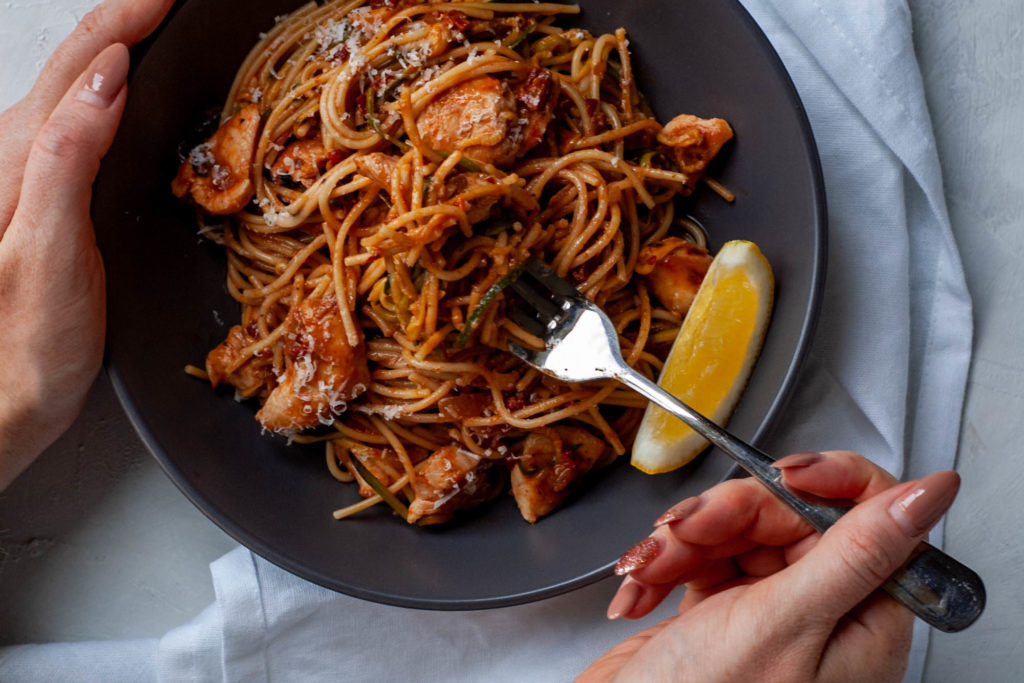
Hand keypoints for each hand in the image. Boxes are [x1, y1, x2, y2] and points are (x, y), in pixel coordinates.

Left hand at [0, 0, 174, 489]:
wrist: (1, 398)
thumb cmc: (27, 341)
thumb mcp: (52, 251)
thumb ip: (70, 159)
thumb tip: (110, 80)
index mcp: (22, 155)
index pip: (85, 63)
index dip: (128, 18)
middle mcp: (20, 153)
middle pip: (77, 62)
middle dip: (125, 20)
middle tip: (170, 2)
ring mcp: (31, 174)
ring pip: (78, 87)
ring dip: (116, 47)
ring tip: (155, 28)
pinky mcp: (46, 198)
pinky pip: (81, 122)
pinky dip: (111, 91)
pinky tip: (128, 93)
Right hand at [579, 451, 959, 681]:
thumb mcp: (782, 624)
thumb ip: (855, 553)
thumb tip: (928, 494)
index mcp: (861, 624)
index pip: (873, 518)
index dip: (828, 482)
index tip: (782, 475)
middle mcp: (823, 616)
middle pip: (790, 515)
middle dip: (726, 515)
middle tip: (688, 531)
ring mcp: (769, 612)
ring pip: (737, 530)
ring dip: (683, 541)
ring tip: (652, 568)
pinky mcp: (720, 610)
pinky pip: (701, 555)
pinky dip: (666, 564)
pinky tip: (643, 587)